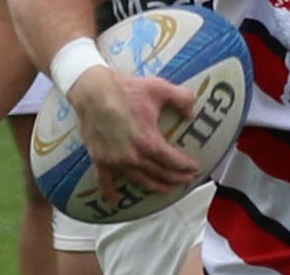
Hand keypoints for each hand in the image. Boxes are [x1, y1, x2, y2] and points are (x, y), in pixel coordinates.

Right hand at [66, 69, 200, 199]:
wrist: (93, 91)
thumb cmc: (126, 90)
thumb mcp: (160, 89)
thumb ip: (182, 99)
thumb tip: (192, 113)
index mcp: (149, 141)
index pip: (172, 161)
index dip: (186, 166)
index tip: (195, 168)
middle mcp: (133, 156)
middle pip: (159, 173)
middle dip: (176, 177)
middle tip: (187, 179)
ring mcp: (115, 160)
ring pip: (139, 180)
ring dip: (154, 187)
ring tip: (166, 189)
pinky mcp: (100, 159)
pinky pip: (105, 181)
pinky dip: (111, 192)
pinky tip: (117, 201)